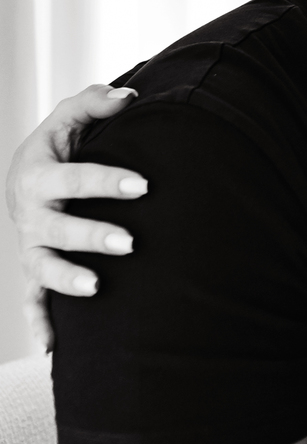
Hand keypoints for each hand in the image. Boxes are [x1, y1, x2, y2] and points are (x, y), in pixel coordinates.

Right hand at [5, 85, 145, 348]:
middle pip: (59, 229)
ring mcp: (30, 245)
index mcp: (38, 174)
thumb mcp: (69, 117)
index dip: (109, 181)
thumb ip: (95, 103)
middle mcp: (30, 214)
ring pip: (42, 268)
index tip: (144, 185)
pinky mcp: (32, 268)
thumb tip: (128, 97)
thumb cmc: (58, 145)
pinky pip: (32, 298)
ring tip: (97, 287)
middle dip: (94, 236)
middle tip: (132, 243)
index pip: (75, 178)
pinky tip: (53, 346)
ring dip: (67, 279)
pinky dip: (39, 321)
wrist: (25, 176)